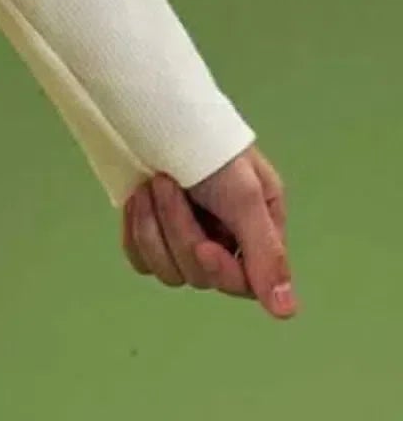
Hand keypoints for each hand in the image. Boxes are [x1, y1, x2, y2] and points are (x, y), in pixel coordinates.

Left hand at [121, 145, 295, 318]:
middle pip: (200, 275)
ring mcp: (184, 237)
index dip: (221, 271)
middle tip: (165, 182)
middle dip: (179, 228)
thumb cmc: (207, 144)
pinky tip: (136, 198)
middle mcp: (223, 239)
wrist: (152, 108)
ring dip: (153, 227)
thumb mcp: (245, 194)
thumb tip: (286, 312)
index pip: (245, 282)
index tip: (204, 245)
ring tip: (150, 183)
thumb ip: (266, 253)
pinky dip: (136, 231)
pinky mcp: (152, 234)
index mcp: (257, 230)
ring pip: (169, 271)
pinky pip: (141, 260)